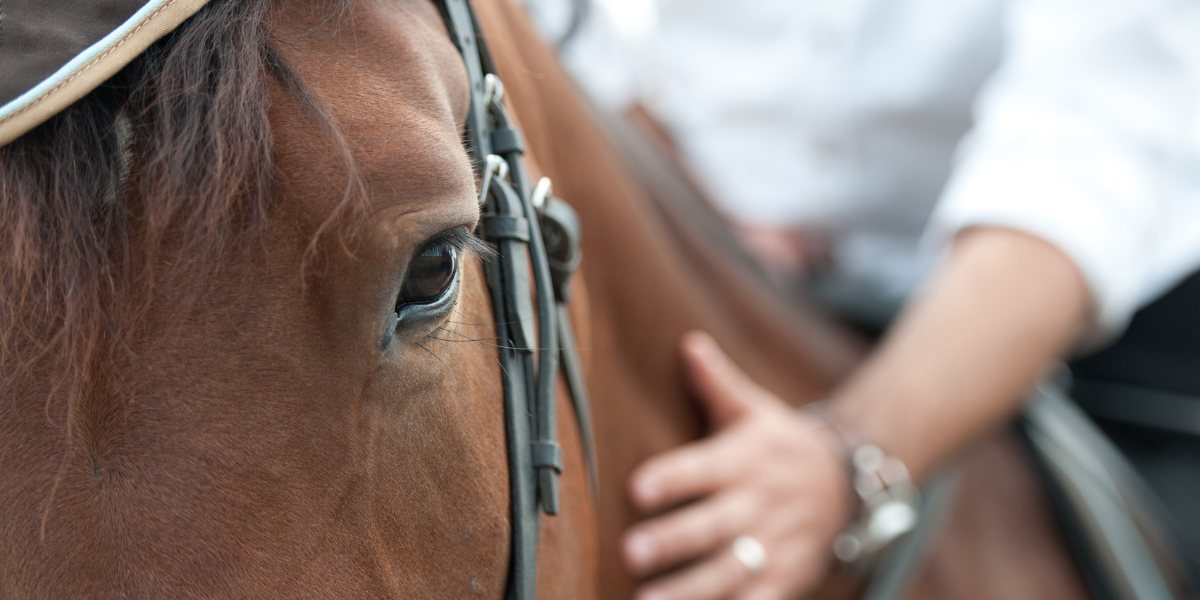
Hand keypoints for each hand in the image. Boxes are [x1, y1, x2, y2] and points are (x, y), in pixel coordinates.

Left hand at [623, 331, 851, 599]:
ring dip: (690, 591)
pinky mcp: (786, 580)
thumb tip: (689, 344)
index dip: (672, 478)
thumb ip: (717, 383)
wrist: (848, 484)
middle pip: (714, 524)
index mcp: (744, 460)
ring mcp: (775, 545)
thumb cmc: (780, 444)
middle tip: (632, 551)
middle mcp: (759, 503)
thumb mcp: (753, 410)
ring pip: (731, 571)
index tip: (638, 488)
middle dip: (675, 539)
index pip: (703, 467)